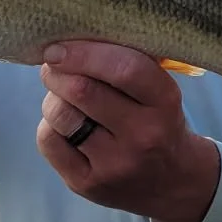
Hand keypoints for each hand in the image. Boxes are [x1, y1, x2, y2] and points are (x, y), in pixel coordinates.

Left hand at [37, 41, 220, 221]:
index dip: (84, 52)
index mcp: (165, 103)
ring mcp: (115, 165)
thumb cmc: (157, 122)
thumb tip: (71, 37)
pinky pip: (48, 141)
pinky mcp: (88, 184)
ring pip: (61, 114)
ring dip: (53, 98)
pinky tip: (64, 126)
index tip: (59, 47)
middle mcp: (143, 136)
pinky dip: (49, 125)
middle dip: (57, 72)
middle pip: (82, 90)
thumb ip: (127, 63)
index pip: (125, 68)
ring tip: (62, 97)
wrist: (173, 183)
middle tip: (53, 66)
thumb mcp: (160, 92)